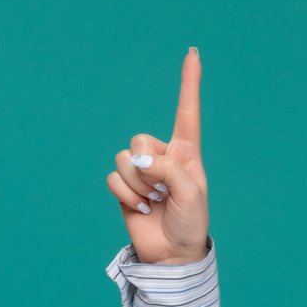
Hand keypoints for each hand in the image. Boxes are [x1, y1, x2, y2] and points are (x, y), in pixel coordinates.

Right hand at [106, 48, 210, 263]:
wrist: (172, 254)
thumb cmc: (190, 223)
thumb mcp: (191, 194)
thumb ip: (169, 170)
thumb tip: (138, 158)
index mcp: (186, 152)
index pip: (187, 112)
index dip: (189, 82)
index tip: (193, 53)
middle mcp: (162, 156)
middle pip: (140, 139)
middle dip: (148, 167)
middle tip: (163, 191)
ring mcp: (141, 171)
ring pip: (123, 159)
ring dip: (137, 186)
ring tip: (155, 203)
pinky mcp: (124, 187)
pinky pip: (113, 179)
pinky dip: (126, 196)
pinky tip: (142, 210)